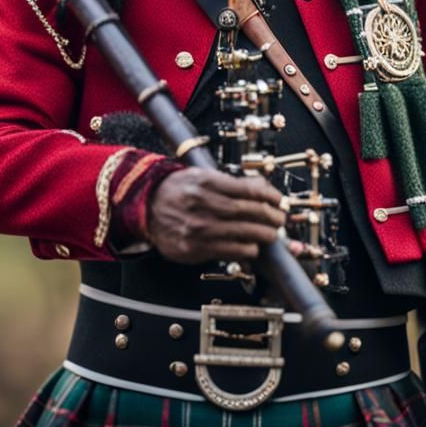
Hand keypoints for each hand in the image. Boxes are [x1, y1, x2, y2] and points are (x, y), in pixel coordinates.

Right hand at [146, 168, 285, 263]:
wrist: (145, 207)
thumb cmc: (176, 190)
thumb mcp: (201, 176)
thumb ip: (230, 183)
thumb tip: (261, 189)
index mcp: (205, 182)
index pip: (246, 189)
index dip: (268, 196)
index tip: (278, 200)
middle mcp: (202, 204)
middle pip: (247, 211)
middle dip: (270, 216)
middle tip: (280, 219)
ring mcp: (198, 227)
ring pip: (241, 232)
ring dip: (262, 234)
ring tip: (272, 234)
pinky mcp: (194, 247)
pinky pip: (228, 251)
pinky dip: (246, 249)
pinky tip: (253, 247)